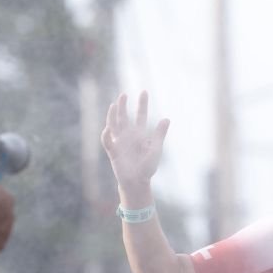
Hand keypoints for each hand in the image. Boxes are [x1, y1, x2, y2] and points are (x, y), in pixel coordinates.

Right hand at [103, 90, 169, 204]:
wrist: (138, 181)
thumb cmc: (148, 166)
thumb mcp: (156, 149)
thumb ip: (159, 134)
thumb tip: (166, 118)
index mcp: (139, 134)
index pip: (140, 115)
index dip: (142, 104)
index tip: (144, 91)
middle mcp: (128, 135)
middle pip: (124, 117)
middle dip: (124, 106)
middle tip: (124, 94)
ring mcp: (119, 142)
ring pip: (113, 125)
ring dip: (113, 115)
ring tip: (114, 105)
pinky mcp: (113, 151)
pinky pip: (107, 141)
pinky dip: (106, 135)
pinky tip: (108, 129)